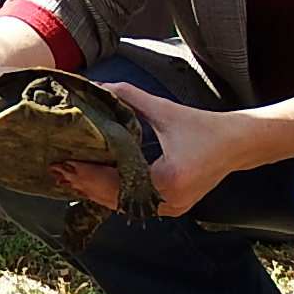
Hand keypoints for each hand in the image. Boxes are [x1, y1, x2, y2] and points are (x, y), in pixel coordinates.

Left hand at [47, 83, 251, 215]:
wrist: (238, 145)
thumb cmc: (203, 126)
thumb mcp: (164, 110)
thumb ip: (128, 97)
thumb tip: (96, 86)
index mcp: (168, 178)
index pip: (117, 180)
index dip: (87, 173)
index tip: (63, 163)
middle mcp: (170, 200)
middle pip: (116, 197)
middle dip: (84, 184)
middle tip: (56, 170)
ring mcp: (172, 208)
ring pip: (124, 205)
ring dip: (95, 192)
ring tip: (67, 179)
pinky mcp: (173, 207)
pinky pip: (135, 205)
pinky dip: (112, 196)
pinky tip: (92, 186)